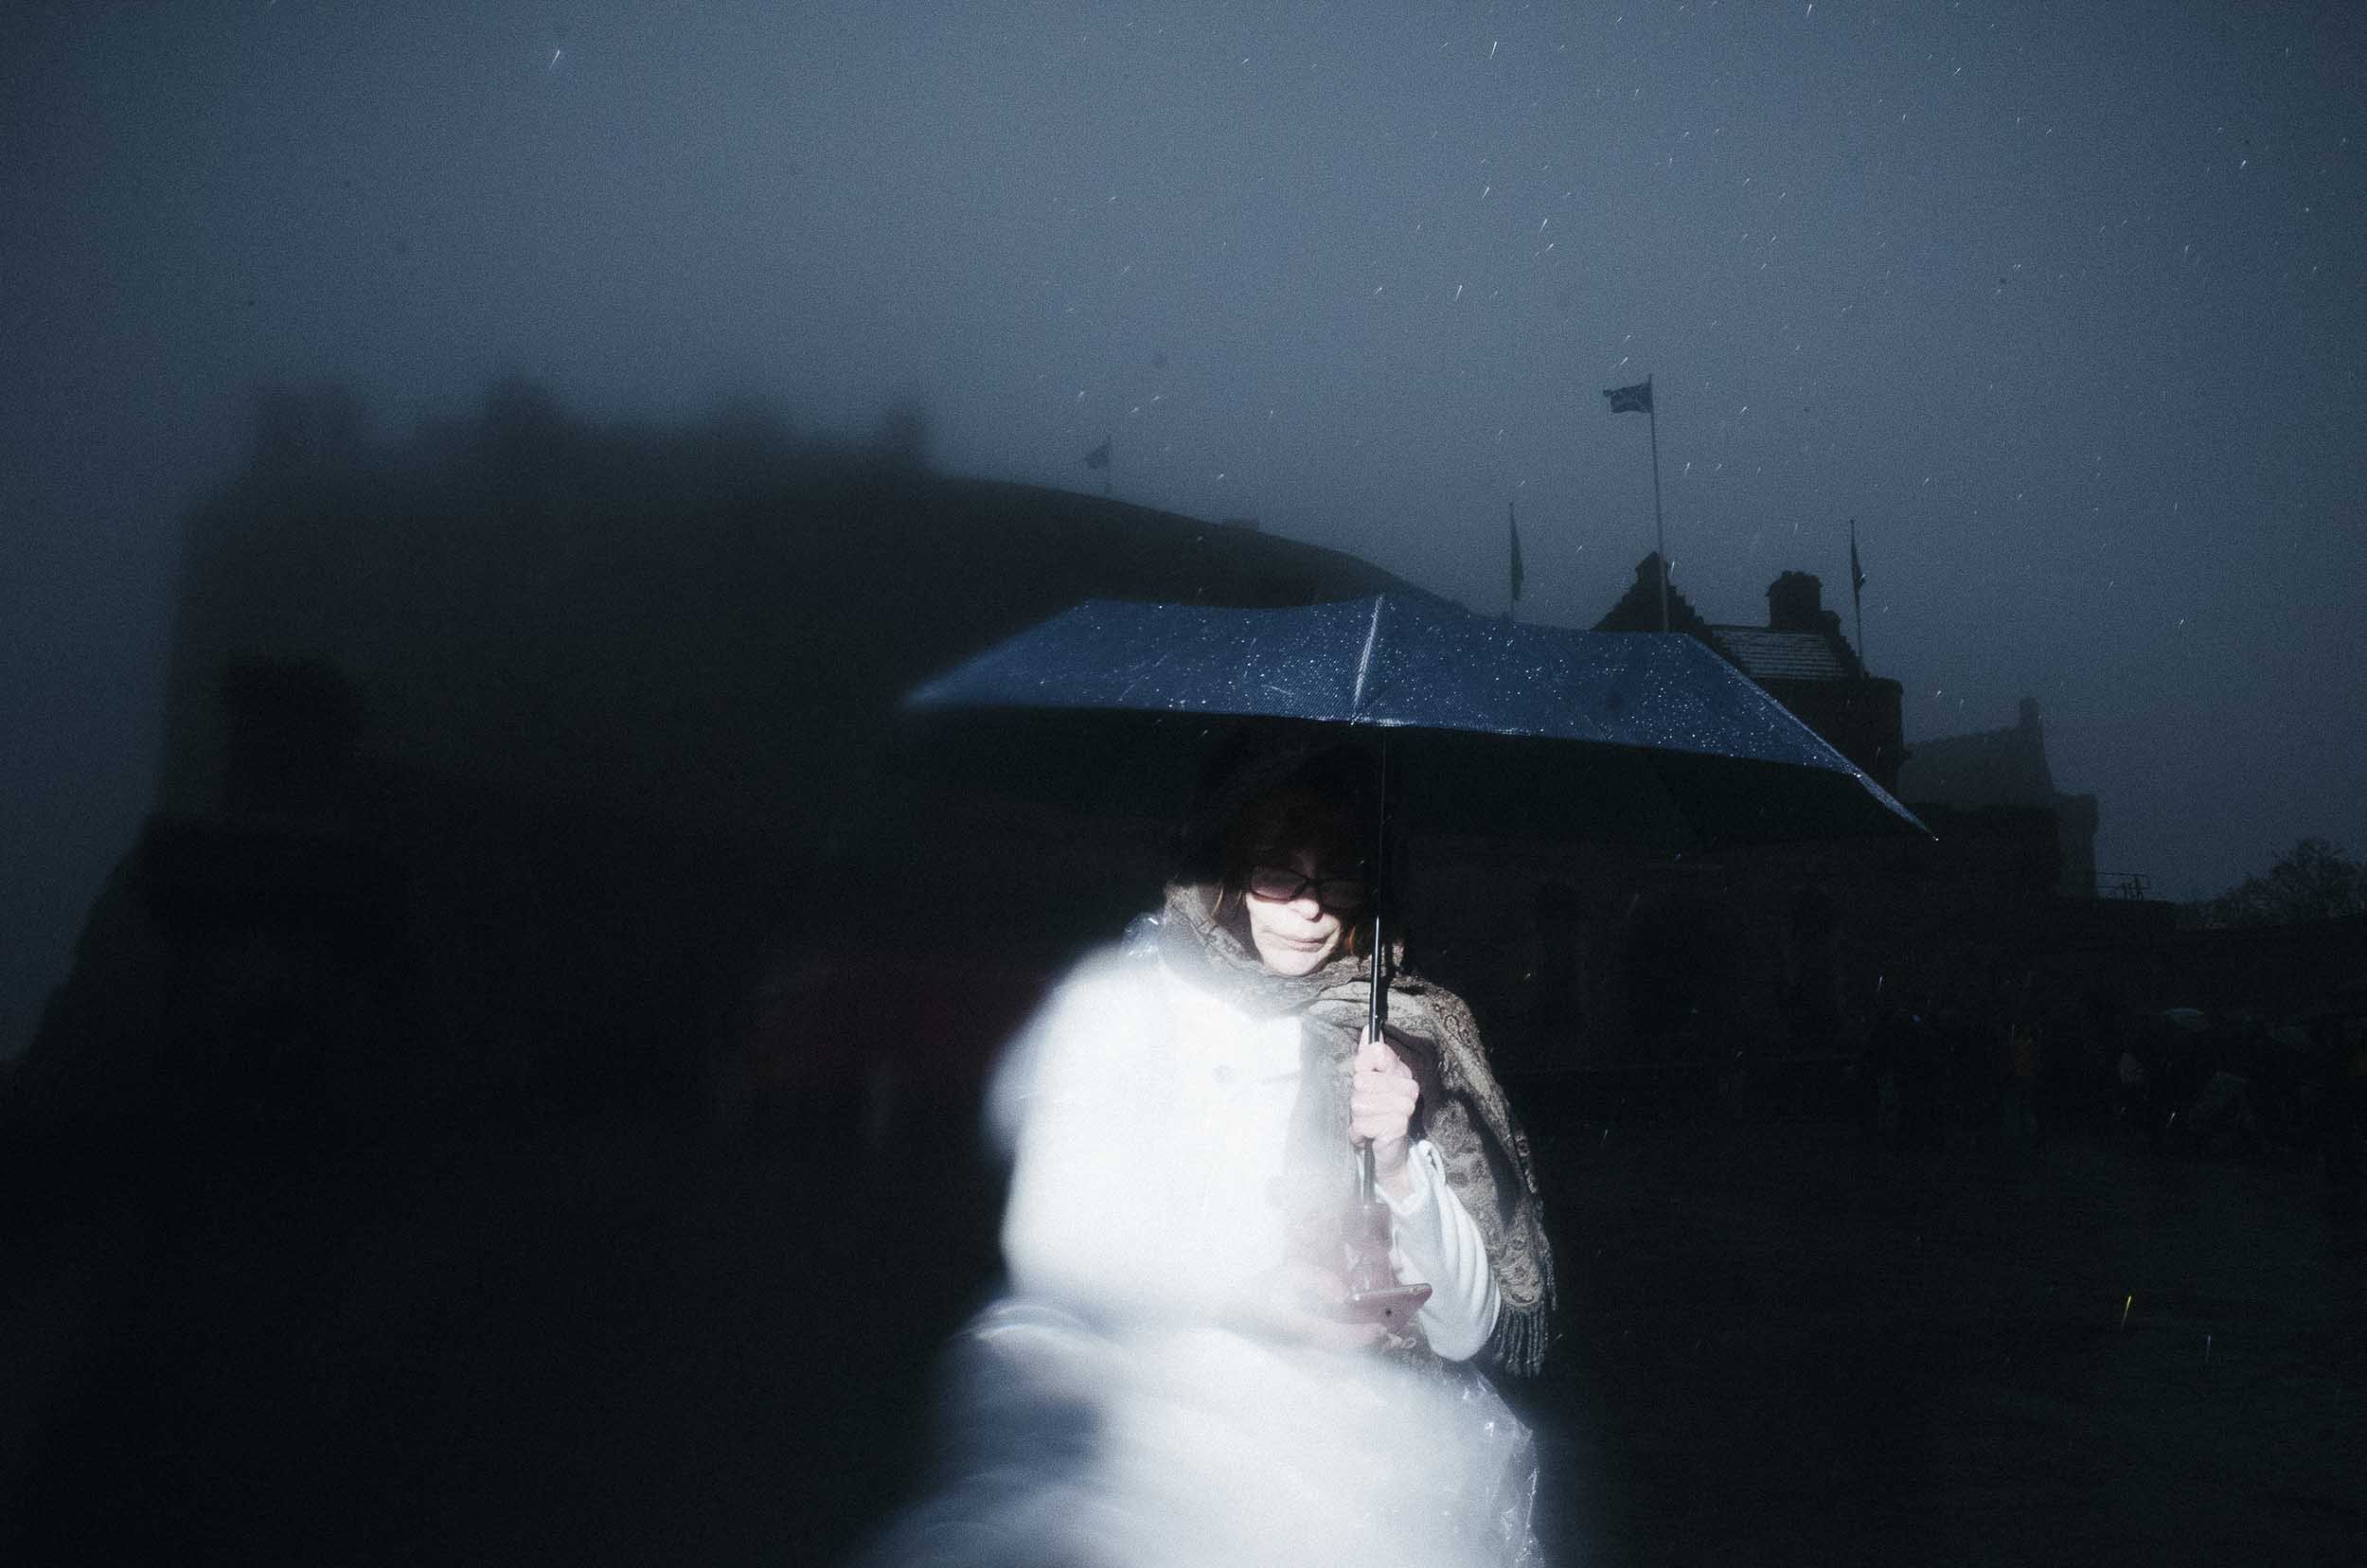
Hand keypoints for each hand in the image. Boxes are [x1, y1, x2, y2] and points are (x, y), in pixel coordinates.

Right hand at [1238, 1258, 1387, 1352]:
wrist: (1226, 1307)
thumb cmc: (1257, 1288)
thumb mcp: (1292, 1272)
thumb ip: (1321, 1281)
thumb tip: (1342, 1297)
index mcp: (1300, 1327)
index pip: (1339, 1337)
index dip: (1361, 1335)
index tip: (1379, 1328)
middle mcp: (1300, 1343)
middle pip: (1339, 1350)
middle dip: (1360, 1341)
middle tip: (1378, 1329)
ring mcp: (1294, 1348)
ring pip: (1330, 1350)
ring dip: (1349, 1341)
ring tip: (1365, 1328)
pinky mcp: (1290, 1346)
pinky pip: (1320, 1347)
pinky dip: (1336, 1339)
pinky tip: (1341, 1327)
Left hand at [1350, 1031, 1419, 1197]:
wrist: (1387, 1153)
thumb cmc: (1376, 1115)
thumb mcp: (1369, 1083)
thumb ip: (1368, 1055)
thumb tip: (1368, 1029)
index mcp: (1401, 1071)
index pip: (1375, 1053)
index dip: (1362, 1067)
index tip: (1365, 1079)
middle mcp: (1408, 1086)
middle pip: (1362, 1081)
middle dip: (1357, 1099)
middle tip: (1367, 1109)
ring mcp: (1405, 1106)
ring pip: (1360, 1103)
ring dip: (1358, 1117)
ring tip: (1369, 1122)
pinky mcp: (1398, 1126)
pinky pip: (1362, 1123)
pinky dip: (1360, 1132)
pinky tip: (1370, 1135)